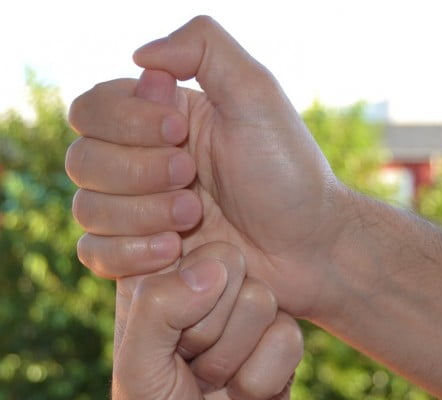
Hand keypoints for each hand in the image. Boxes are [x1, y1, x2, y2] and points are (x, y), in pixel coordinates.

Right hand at [66, 16, 351, 318]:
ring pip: (87, 210)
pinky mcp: (146, 259)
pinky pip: (96, 254)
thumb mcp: (257, 95)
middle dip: (139, 172)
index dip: (126, 122)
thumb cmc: (288, 174)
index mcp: (160, 121)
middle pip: (83, 162)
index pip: (91, 110)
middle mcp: (143, 165)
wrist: (308, 247)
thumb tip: (139, 58)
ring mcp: (142, 215)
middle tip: (193, 179)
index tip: (181, 132)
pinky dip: (128, 252)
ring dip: (140, 213)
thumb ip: (203, 47)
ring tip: (195, 217)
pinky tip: (174, 250)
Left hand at [112, 243, 302, 399]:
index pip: (184, 246)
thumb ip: (159, 308)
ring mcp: (246, 320)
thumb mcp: (136, 369)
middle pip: (231, 264)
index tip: (168, 341)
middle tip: (189, 365)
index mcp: (159, 288)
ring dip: (233, 357)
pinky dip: (263, 376)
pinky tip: (244, 395)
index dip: (181, 294)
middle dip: (208, 330)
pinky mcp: (280, 345)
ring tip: (213, 383)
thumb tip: (216, 267)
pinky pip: (290, 335)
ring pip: (263, 300)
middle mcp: (204, 295)